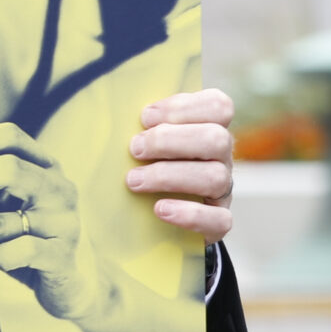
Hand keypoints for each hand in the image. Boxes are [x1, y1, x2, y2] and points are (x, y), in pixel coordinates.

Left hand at [0, 124, 112, 322]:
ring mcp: (64, 222)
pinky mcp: (62, 257)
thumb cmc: (26, 237)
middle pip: (7, 169)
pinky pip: (17, 252)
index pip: (10, 137)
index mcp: (44, 167)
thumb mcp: (4, 205)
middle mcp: (59, 188)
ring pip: (0, 220)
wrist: (73, 282)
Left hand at [126, 89, 233, 243]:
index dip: (183, 107)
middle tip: (135, 149)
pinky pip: (219, 220)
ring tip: (133, 181)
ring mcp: (223, 192)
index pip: (219, 106)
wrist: (153, 223)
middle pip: (216, 139)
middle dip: (170, 141)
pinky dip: (189, 214)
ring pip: (216, 177)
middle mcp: (221, 158)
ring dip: (169, 175)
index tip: (145, 117)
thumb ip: (140, 128)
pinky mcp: (218, 224)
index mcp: (208, 130)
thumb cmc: (143, 169)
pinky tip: (159, 210)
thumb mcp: (144, 144)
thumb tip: (108, 111)